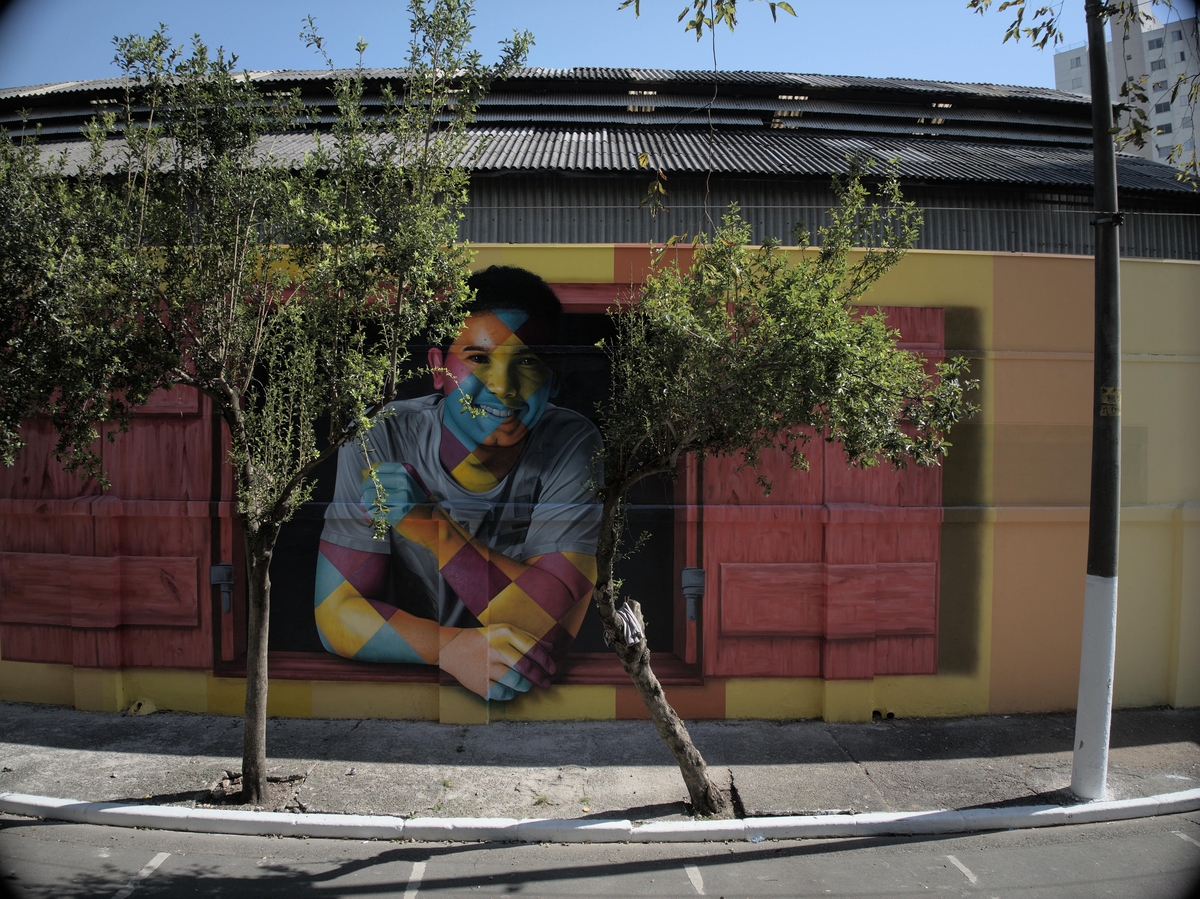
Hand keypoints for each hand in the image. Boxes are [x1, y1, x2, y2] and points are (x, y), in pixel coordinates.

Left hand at [360, 462, 427, 526]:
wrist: (433, 524)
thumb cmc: (416, 504)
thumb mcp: (404, 485)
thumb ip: (385, 478)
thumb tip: (364, 472)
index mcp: (405, 470)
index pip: (376, 468)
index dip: (368, 479)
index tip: (369, 488)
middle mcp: (405, 480)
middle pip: (370, 482)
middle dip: (365, 494)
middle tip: (367, 502)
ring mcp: (403, 495)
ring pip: (369, 496)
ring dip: (366, 505)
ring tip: (370, 510)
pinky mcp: (400, 511)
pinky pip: (374, 511)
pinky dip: (370, 514)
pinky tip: (373, 517)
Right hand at [438, 623, 556, 700]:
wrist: (450, 648)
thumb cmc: (483, 639)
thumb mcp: (503, 631)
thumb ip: (527, 638)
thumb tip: (550, 648)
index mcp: (504, 634)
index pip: (532, 649)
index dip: (546, 661)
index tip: (552, 668)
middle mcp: (496, 649)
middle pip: (526, 667)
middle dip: (540, 677)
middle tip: (545, 681)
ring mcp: (487, 667)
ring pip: (516, 682)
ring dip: (526, 686)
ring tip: (527, 685)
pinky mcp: (479, 683)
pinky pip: (502, 693)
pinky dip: (510, 694)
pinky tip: (511, 691)